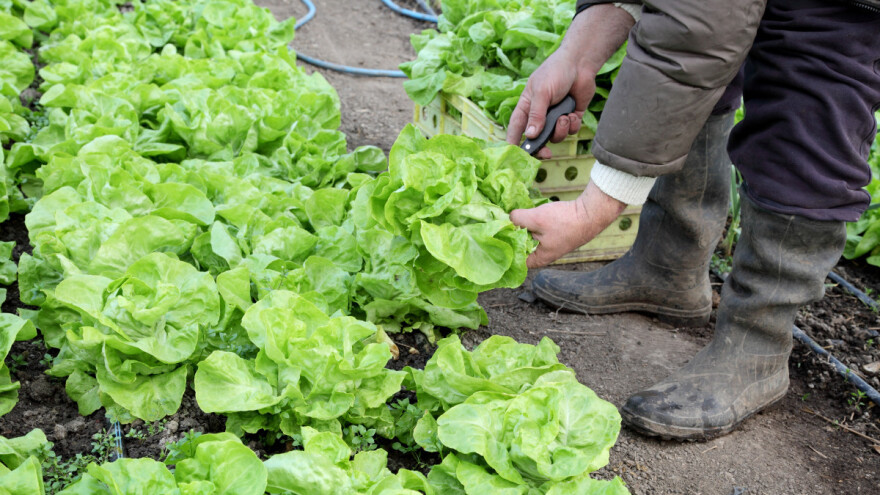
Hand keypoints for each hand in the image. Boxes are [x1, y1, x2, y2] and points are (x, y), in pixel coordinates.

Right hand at [506, 51, 594, 159]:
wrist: (580, 64)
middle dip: (541, 147)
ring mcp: (555, 117)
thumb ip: (536, 115)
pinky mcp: (570, 117)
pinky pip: (570, 131)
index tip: (515, 156)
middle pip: (536, 139)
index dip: (514, 142)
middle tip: (546, 153)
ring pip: (555, 136)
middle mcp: (540, 115)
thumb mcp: (542, 93)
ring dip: (561, 130)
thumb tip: (530, 136)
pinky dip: (573, 124)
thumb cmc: (555, 72)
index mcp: (526, 107)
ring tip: (564, 117)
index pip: (516, 128)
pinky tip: (573, 112)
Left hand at [510, 182, 626, 267]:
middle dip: (512, 237)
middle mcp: (545, 254)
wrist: (591, 213)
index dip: (505, 251)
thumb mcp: (536, 219)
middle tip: (499, 225)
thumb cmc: (565, 221)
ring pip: (530, 238)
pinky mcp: (556, 234)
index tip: (495, 239)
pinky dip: (532, 224)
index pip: (516, 261)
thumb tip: (507, 218)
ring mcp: (552, 244)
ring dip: (523, 228)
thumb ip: (518, 220)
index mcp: (539, 258)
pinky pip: (539, 231)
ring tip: (511, 218)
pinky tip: (527, 214)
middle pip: (522, 248)